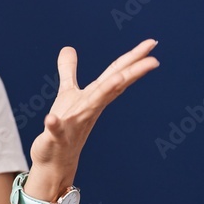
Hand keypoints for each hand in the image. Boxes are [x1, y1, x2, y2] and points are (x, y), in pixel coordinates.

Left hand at [29, 38, 159, 173]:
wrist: (55, 159)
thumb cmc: (65, 126)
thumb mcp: (66, 94)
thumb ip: (68, 71)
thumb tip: (68, 48)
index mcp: (93, 96)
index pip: (116, 75)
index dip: (132, 59)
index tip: (151, 44)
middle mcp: (88, 109)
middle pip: (112, 87)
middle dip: (131, 74)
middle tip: (154, 61)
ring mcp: (74, 124)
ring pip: (91, 106)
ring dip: (104, 93)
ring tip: (119, 79)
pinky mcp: (56, 138)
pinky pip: (56, 131)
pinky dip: (54, 125)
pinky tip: (50, 118)